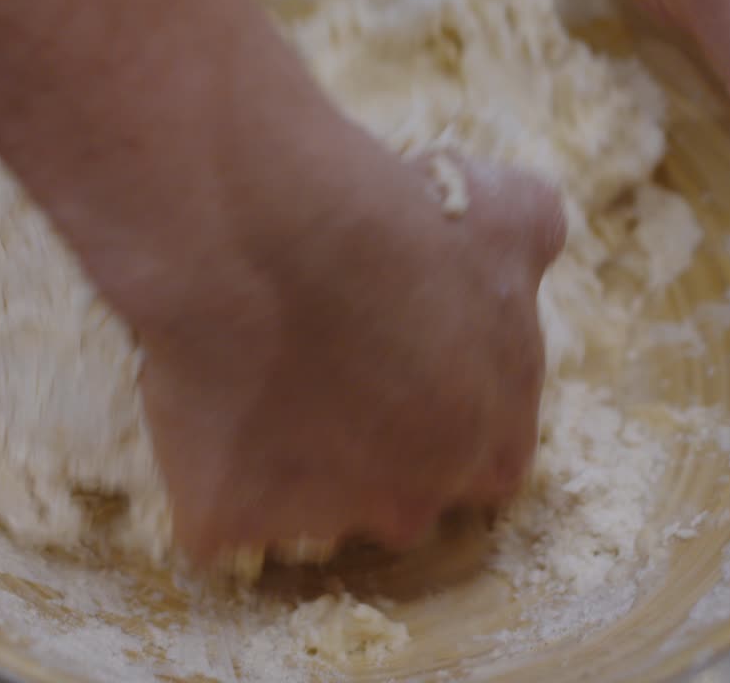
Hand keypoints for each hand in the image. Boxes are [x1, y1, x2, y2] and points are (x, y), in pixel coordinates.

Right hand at [126, 128, 562, 561]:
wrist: (264, 231)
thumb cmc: (390, 218)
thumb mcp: (500, 210)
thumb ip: (528, 243)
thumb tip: (532, 230)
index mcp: (491, 444)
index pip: (484, 463)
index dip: (441, 416)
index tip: (401, 367)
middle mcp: (415, 502)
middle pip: (394, 498)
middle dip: (364, 447)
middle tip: (319, 363)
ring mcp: (319, 519)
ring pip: (299, 511)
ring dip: (280, 458)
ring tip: (249, 365)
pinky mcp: (226, 518)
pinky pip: (210, 512)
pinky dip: (201, 466)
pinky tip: (196, 391)